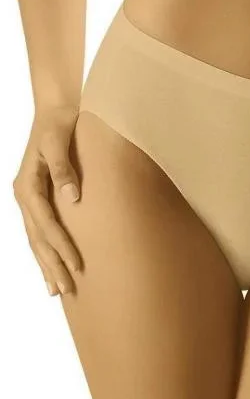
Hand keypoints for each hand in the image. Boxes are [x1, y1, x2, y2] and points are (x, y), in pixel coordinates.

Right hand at [13, 105, 81, 296]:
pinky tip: (52, 265)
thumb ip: (64, 169)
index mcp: (27, 184)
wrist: (55, 107)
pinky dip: (44, 249)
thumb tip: (72, 198)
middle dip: (51, 265)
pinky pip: (38, 229)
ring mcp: (27, 197)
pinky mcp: (36, 196)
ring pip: (35, 238)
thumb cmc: (61, 122)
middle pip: (37, 237)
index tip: (76, 264)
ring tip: (56, 289)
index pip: (45, 224)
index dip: (60, 245)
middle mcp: (23, 194)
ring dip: (45, 263)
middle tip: (65, 291)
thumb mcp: (59, 140)